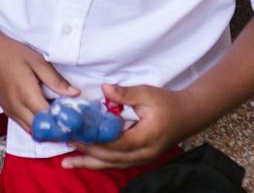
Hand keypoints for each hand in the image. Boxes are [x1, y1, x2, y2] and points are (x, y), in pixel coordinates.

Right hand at [0, 31, 77, 129]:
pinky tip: (43, 117)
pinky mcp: (6, 110)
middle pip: (40, 129)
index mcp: (27, 94)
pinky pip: (23, 125)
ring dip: (45, 129)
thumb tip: (75, 94)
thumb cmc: (11, 52)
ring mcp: (10, 110)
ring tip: (59, 121)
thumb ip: (55, 79)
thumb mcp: (36, 61)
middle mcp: (17, 107)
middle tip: (71, 122)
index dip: (64, 121)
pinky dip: (35, 125)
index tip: (77, 119)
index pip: (49, 118)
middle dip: (56, 128)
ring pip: (31, 130)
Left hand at [61, 83, 187, 170]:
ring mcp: (143, 159)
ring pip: (112, 164)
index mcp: (145, 137)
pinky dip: (100, 162)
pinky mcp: (141, 159)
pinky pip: (117, 163)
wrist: (189, 115)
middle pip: (110, 157)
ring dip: (89, 162)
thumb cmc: (169, 103)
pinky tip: (86, 161)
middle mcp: (144, 153)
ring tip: (67, 161)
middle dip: (86, 151)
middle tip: (64, 143)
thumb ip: (125, 93)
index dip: (93, 140)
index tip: (74, 133)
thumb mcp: (148, 93)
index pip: (114, 143)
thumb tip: (104, 89)